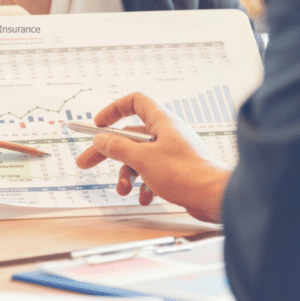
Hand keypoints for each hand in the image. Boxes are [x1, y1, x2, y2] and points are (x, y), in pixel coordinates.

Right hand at [75, 92, 230, 222]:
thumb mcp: (142, 159)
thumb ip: (117, 148)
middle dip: (107, 151)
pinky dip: (144, 185)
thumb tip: (100, 139)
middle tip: (85, 162)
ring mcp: (172, 152)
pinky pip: (151, 173)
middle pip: (129, 137)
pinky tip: (145, 197)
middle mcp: (166, 134)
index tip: (98, 124)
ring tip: (123, 190)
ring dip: (126, 174)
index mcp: (161, 122)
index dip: (113, 110)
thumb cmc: (185, 174)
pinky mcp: (176, 171)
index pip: (134, 102)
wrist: (214, 198)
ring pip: (138, 158)